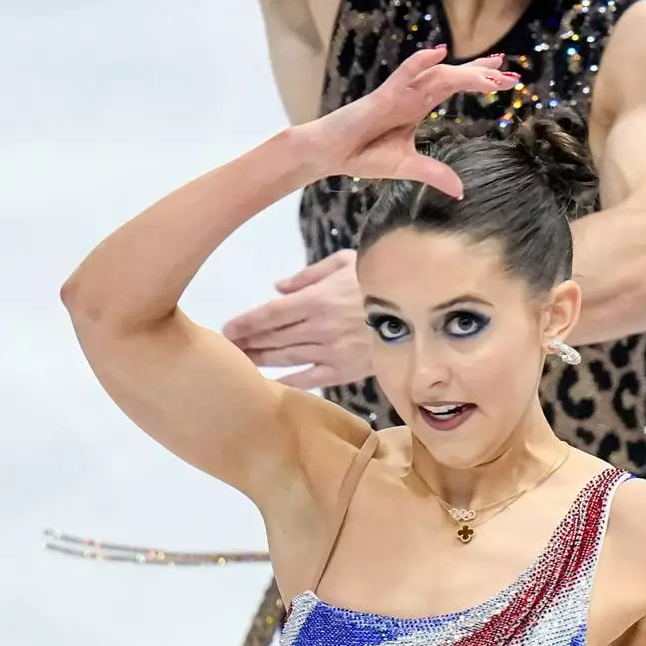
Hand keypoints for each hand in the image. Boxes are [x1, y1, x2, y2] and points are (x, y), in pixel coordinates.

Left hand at [223, 250, 374, 389]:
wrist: (419, 308)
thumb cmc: (379, 279)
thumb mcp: (345, 262)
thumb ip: (309, 275)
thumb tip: (277, 287)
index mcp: (317, 298)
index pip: (269, 313)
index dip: (244, 323)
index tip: (226, 329)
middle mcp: (320, 327)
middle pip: (273, 337)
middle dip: (247, 342)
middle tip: (226, 349)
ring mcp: (332, 351)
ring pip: (287, 358)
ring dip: (261, 360)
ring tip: (241, 362)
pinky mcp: (345, 370)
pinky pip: (310, 378)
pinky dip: (289, 381)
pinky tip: (271, 383)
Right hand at [296, 44, 517, 196]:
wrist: (331, 154)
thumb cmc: (363, 156)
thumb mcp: (408, 166)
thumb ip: (435, 173)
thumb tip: (461, 190)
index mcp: (418, 107)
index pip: (455, 87)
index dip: (479, 81)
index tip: (506, 80)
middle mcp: (413, 95)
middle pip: (453, 77)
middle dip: (481, 74)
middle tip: (510, 75)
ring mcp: (399, 93)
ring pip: (437, 76)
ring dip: (464, 73)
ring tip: (490, 74)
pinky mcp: (383, 95)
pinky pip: (404, 74)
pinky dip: (421, 62)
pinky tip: (439, 54)